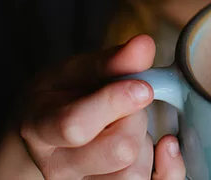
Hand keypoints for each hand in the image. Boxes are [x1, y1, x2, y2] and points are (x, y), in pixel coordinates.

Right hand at [18, 34, 185, 178]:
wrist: (41, 138)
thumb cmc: (58, 99)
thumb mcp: (72, 73)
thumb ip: (108, 62)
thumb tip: (144, 45)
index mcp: (40, 128)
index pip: (74, 125)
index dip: (114, 104)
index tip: (142, 87)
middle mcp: (59, 167)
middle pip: (118, 151)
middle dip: (136, 119)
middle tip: (130, 102)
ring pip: (135, 175)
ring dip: (146, 144)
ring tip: (128, 126)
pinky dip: (169, 168)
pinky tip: (167, 146)